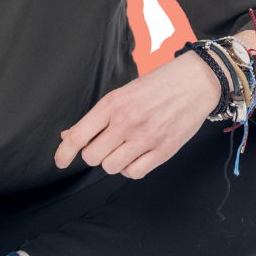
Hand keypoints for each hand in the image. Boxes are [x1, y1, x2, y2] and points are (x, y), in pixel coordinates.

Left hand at [55, 52, 221, 179]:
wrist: (196, 82)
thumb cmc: (157, 85)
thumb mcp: (122, 93)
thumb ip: (96, 117)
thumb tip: (69, 135)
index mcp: (113, 104)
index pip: (79, 135)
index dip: (64, 152)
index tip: (60, 161)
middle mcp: (127, 122)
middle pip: (92, 157)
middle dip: (93, 153)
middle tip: (104, 144)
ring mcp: (147, 138)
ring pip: (111, 167)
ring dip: (112, 161)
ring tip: (122, 148)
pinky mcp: (165, 150)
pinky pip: (135, 173)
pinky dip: (130, 168)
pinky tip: (135, 156)